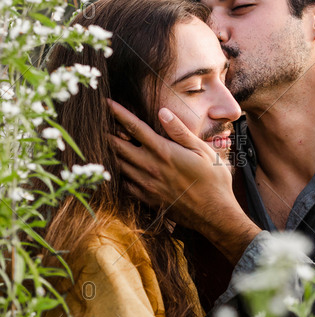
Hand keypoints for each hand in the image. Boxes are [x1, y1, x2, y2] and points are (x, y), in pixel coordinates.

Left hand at [108, 100, 260, 263]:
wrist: (215, 214)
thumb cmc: (213, 180)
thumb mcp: (202, 150)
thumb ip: (180, 131)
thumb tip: (162, 112)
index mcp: (163, 151)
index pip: (135, 127)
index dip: (118, 113)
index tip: (106, 102)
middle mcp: (150, 167)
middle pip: (118, 146)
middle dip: (106, 133)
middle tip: (98, 124)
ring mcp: (146, 185)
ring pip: (118, 165)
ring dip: (110, 153)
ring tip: (104, 143)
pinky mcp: (147, 199)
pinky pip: (124, 185)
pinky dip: (118, 174)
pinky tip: (120, 169)